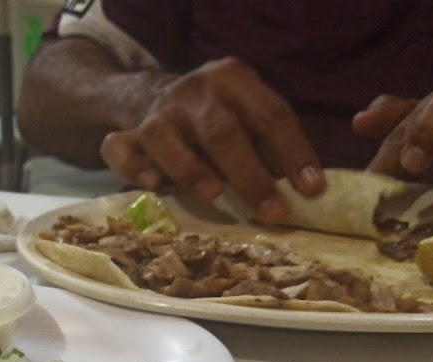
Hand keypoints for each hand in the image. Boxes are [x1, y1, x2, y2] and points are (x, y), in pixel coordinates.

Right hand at [98, 57, 324, 222]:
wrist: (150, 95)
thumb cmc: (214, 115)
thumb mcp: (246, 112)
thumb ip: (269, 142)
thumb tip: (305, 190)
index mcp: (232, 78)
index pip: (271, 114)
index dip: (295, 153)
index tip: (312, 190)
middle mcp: (192, 91)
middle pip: (222, 131)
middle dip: (250, 175)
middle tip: (272, 211)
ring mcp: (155, 113)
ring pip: (165, 138)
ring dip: (190, 169)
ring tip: (214, 195)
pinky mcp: (125, 134)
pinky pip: (120, 149)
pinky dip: (134, 168)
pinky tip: (153, 186)